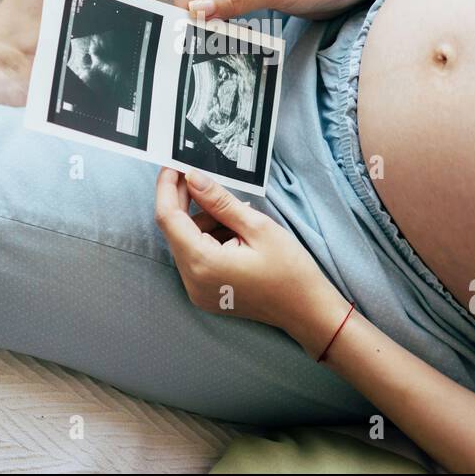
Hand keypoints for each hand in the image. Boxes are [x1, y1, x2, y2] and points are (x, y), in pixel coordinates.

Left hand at [154, 167, 350, 356]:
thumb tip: (192, 178)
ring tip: (238, 215)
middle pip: (175, 230)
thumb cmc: (290, 271)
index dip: (167, 188)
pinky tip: (235, 232)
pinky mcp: (204, 293)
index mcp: (202, 263)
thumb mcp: (257, 226)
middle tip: (207, 180)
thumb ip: (219, 201)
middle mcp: (192, 281)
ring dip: (203, 221)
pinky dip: (208, 238)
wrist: (307, 310)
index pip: (168, 218)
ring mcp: (197, 291)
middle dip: (188, 203)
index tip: (173, 165)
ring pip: (185, 242)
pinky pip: (195, 257)